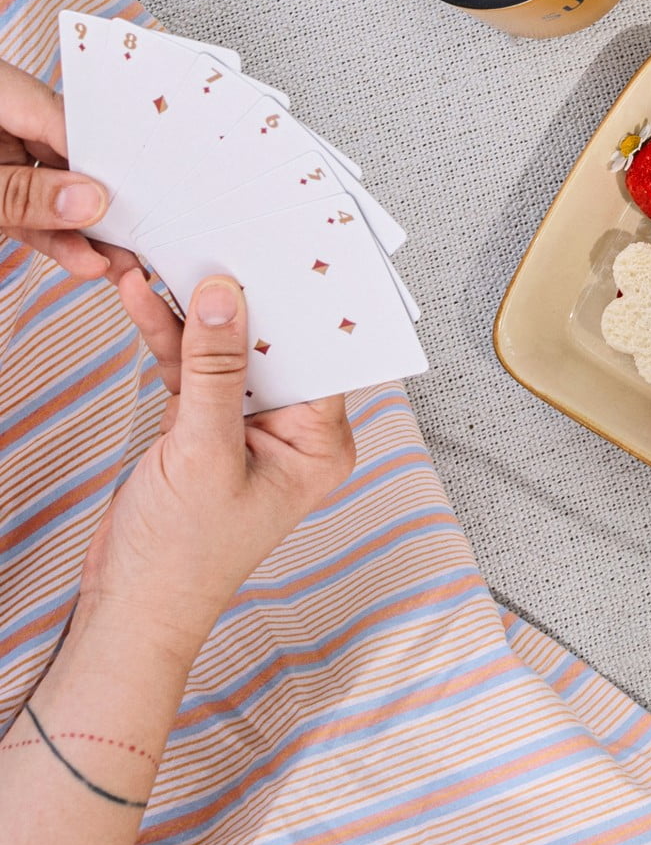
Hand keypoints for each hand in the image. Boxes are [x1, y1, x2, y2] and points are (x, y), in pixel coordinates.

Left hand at [0, 58, 125, 280]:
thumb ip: (23, 192)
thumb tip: (88, 202)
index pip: (73, 123)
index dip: (110, 162)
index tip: (145, 198)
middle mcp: (5, 118)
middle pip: (72, 157)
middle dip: (106, 203)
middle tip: (145, 237)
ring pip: (53, 190)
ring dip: (84, 232)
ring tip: (118, 264)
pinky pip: (29, 209)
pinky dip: (52, 236)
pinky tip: (82, 260)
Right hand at [78, 270, 356, 648]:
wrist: (132, 603)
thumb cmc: (183, 555)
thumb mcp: (203, 451)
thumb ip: (216, 372)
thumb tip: (230, 299)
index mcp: (321, 445)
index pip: (323, 358)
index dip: (304, 305)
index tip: (285, 253)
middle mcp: (294, 433)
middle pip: (275, 347)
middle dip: (244, 297)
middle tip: (222, 240)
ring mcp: (248, 427)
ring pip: (227, 352)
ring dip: (194, 311)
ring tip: (168, 258)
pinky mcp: (205, 425)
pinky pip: (193, 368)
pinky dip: (169, 337)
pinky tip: (145, 297)